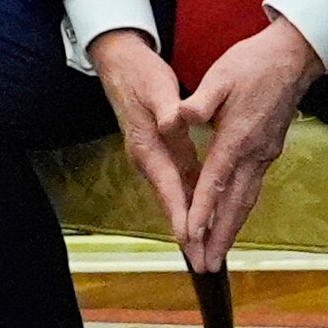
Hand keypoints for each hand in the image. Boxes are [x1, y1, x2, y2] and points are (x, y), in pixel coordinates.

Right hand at [90, 28, 202, 261]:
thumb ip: (166, 109)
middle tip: (203, 262)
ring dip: (191, 224)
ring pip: (177, 197)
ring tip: (206, 251)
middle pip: (172, 202)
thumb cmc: (140, 75)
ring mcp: (155, 159)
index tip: (190, 237)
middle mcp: (149, 160)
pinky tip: (206, 217)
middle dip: (187, 233)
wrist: (121, 64)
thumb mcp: (155, 87)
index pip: (168, 186)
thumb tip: (175, 122)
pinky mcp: (163, 154)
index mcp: (148, 147)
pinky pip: (181, 184)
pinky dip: (193, 203)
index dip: (181, 212)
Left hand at [176, 17, 323, 271]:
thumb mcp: (221, 75)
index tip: (190, 236)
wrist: (293, 57)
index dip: (202, 210)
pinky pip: (252, 189)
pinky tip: (232, 220)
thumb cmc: (253, 63)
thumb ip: (200, 101)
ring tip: (218, 254)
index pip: (215, 181)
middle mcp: (253, 153)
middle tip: (206, 265)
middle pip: (235, 204)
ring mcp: (264, 155)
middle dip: (219, 236)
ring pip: (247, 201)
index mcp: (237, 137)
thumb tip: (177, 117)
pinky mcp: (269, 151)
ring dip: (231, 230)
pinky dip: (240, 211)